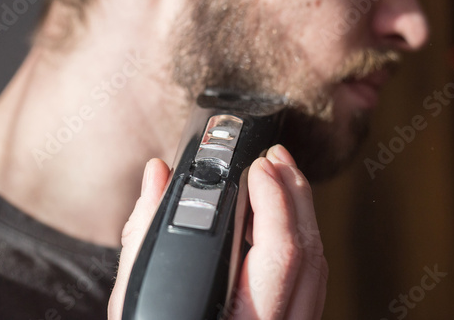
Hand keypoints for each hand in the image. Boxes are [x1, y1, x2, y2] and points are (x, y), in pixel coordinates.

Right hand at [108, 145, 327, 319]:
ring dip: (303, 212)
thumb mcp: (137, 296)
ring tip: (282, 176)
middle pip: (308, 254)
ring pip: (316, 266)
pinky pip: (310, 280)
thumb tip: (157, 177)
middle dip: (295, 194)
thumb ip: (147, 231)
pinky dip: (300, 238)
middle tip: (277, 158)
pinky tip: (283, 218)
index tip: (259, 167)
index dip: (274, 202)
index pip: (277, 256)